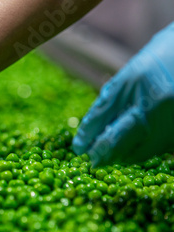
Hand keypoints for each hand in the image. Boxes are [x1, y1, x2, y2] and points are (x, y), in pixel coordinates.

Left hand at [73, 22, 173, 165]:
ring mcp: (169, 118)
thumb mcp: (130, 74)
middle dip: (99, 153)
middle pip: (116, 139)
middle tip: (91, 159)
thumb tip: (89, 132)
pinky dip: (137, 154)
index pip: (100, 117)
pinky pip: (153, 150)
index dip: (85, 136)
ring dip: (118, 157)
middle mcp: (153, 101)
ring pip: (135, 151)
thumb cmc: (158, 60)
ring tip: (107, 158)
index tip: (78, 148)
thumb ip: (110, 101)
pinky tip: (127, 154)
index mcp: (133, 82)